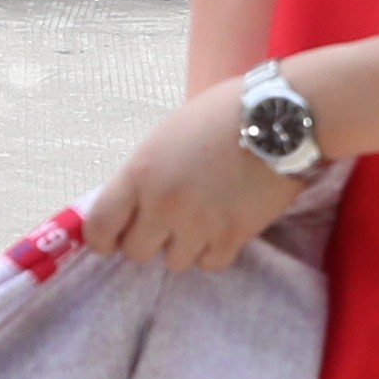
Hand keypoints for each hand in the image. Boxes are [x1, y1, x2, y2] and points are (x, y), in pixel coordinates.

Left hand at [77, 76, 308, 271]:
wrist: (278, 120)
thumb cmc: (221, 114)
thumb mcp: (166, 137)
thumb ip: (144, 174)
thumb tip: (131, 203)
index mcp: (140, 173)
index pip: (100, 225)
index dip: (102, 239)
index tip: (111, 240)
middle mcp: (163, 205)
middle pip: (136, 252)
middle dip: (146, 241)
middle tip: (162, 226)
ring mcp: (198, 225)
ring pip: (174, 262)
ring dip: (183, 247)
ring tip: (199, 221)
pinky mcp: (232, 237)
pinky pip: (210, 264)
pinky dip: (214, 251)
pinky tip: (221, 228)